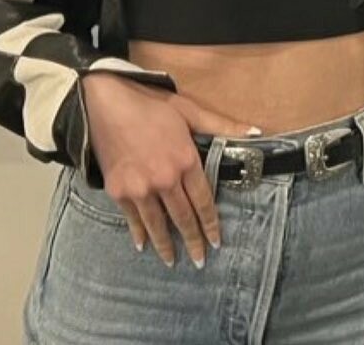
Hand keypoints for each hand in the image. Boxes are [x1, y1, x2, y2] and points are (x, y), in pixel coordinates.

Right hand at [81, 73, 260, 268]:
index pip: (203, 201)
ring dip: (166, 245)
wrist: (107, 102)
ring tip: (172, 261)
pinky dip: (139, 233)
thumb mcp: (190, 111)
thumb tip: (256, 132)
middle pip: (183, 217)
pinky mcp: (119, 190)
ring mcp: (140, 188)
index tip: (216, 241)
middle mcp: (165, 180)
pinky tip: (143, 244)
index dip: (211, 224)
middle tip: (200, 260)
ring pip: (157, 224)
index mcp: (185, 161)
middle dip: (193, 241)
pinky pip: (133, 218)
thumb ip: (222, 125)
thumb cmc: (152, 104)